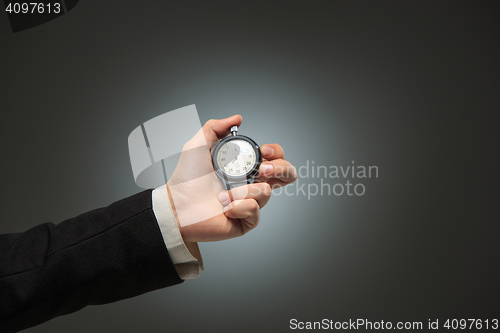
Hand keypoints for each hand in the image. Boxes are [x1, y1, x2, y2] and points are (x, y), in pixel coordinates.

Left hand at [167, 115, 296, 241]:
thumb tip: (237, 118)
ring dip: (243, 191)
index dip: (277, 152)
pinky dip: (238, 207)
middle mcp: (251, 184)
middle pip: (287, 175)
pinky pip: (255, 212)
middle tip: (263, 169)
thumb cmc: (187, 179)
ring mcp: (250, 203)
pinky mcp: (245, 221)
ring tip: (223, 194)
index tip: (264, 151)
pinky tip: (225, 208)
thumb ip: (215, 127)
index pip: (275, 157)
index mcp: (245, 166)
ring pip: (266, 193)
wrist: (177, 205)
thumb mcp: (198, 145)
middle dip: (281, 168)